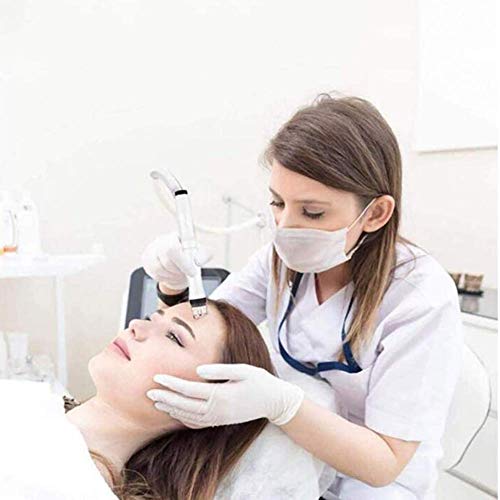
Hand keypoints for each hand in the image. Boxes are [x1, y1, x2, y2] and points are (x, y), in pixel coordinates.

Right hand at [141, 232, 211, 289]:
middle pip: (166, 259)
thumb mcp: (201, 255)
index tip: (192, 271)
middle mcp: (161, 240)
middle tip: (187, 273)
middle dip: (178, 269)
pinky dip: (164, 277)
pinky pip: (154, 273)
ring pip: (158, 268)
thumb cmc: (190, 258)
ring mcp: (151, 249)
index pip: (173, 247)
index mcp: (176, 236)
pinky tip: (171, 274)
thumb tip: (197, 261)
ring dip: (172, 275)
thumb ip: (203, 256)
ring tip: (179, 272)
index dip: (182, 262)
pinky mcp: (146, 259)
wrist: (179, 267)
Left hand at [146, 364, 304, 427]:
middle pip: (184, 405)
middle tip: (148, 392)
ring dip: (171, 409)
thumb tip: (198, 369)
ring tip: (157, 402)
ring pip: (188, 416)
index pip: (189, 390)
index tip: (157, 377)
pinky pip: (197, 423)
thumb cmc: (260, 382)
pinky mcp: (221, 421)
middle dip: (165, 398)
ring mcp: (218, 418)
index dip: (171, 384)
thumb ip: (220, 370)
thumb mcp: (243, 370)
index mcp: (221, 395)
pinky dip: (183, 419)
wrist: (274, 402)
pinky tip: (175, 413)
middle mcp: (217, 410)